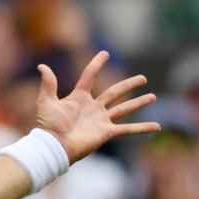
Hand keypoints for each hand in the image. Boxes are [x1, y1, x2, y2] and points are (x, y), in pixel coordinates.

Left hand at [36, 51, 158, 162]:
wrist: (54, 145)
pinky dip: (142, 128)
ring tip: (153, 96)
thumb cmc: (48, 125)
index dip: (96, 64)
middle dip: (129, 85)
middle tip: (143, 78)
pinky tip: (157, 126)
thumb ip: (48, 83)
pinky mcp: (106, 132)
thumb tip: (42, 66)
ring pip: (124, 109)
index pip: (89, 76)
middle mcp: (92, 107)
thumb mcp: (46, 101)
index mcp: (78, 98)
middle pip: (115, 92)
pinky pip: (128, 129)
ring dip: (139, 103)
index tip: (105, 53)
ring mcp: (101, 120)